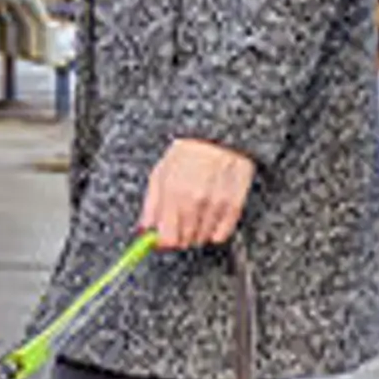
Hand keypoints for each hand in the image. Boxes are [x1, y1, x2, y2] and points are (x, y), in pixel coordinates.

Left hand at [139, 138, 254, 248]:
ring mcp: (216, 205)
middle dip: (179, 236)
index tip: (163, 238)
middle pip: (185, 242)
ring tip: (196, 213)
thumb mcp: (161, 172)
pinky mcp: (234, 205)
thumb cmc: (188, 151)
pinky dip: (215, 231)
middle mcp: (195, 202)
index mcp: (173, 193)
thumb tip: (144, 229)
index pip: (167, 239)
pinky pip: (221, 235)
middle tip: (179, 223)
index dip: (163, 242)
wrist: (220, 135)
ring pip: (202, 239)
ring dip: (196, 233)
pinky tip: (210, 215)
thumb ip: (151, 204)